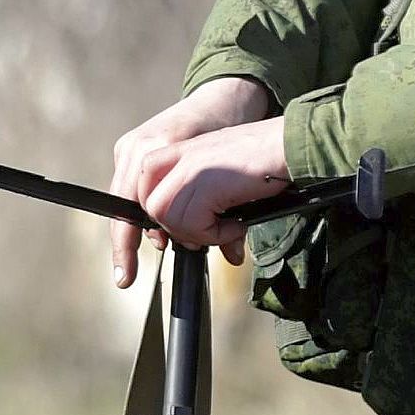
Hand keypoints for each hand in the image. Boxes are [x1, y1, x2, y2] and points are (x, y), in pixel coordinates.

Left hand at [107, 77, 278, 287]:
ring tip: (229, 223)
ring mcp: (180, 165)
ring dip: (201, 233)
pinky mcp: (197, 177)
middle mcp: (164, 157)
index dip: (131, 238)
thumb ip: (194, 210)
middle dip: (177, 233)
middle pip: (149, 212)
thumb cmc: (256, 165)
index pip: (132, 201)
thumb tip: (190, 245)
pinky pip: (192, 225)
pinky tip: (236, 222)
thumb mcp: (213, 185)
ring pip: (168, 220)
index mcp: (162, 155)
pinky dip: (216, 233)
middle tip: (214, 232)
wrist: (283, 144)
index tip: (131, 270)